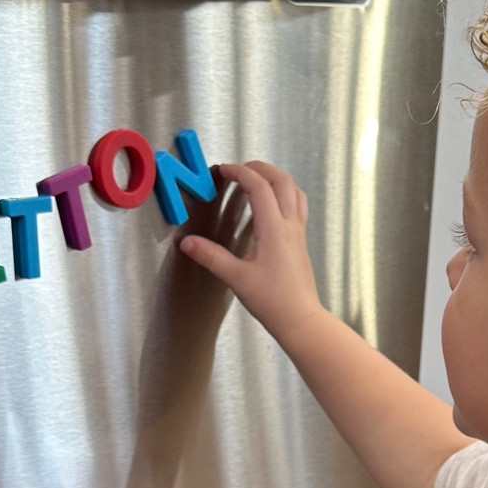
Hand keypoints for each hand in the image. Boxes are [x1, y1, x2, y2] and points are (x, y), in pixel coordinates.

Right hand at [179, 161, 324, 347]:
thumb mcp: (237, 279)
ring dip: (274, 177)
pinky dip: (284, 193)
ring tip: (254, 179)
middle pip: (281, 180)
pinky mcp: (301, 240)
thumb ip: (211, 257)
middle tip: (237, 169)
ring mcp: (298, 231)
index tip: (222, 170)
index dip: (240, 173)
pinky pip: (297, 204)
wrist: (301, 319)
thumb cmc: (272, 301)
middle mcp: (290, 225)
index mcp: (273, 229)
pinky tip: (271, 203)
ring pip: (293, 190)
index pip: (259, 187)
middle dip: (259, 168)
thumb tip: (187, 242)